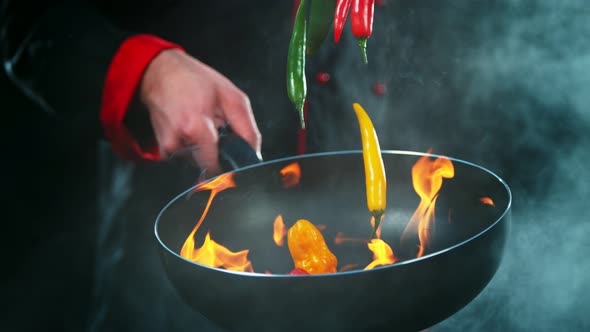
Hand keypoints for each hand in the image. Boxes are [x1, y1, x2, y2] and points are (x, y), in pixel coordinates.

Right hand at [139, 49, 261, 176]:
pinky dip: (193, 147)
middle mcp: (179, 140)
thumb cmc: (194, 80)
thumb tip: (254, 153)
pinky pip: (187, 157)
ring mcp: (168, 146)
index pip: (215, 167)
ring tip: (202, 125)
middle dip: (219, 154)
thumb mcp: (231, 97)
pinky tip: (191, 128)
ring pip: (199, 162)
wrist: (159, 72)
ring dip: (205, 149)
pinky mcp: (163, 149)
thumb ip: (246, 128)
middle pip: (209, 167)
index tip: (232, 166)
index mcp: (196, 127)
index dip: (228, 169)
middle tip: (217, 130)